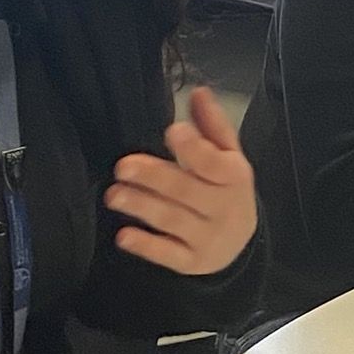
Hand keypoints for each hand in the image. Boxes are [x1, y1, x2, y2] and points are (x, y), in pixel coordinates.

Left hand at [105, 85, 257, 276]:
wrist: (241, 243)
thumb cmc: (226, 190)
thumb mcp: (228, 156)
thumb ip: (211, 126)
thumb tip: (198, 91)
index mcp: (234, 177)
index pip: (214, 164)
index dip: (194, 148)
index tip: (172, 132)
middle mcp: (224, 209)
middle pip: (187, 191)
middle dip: (155, 178)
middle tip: (123, 166)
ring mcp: (208, 238)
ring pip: (172, 220)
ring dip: (141, 206)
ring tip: (113, 195)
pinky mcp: (191, 262)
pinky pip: (168, 255)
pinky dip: (146, 246)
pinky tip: (123, 236)